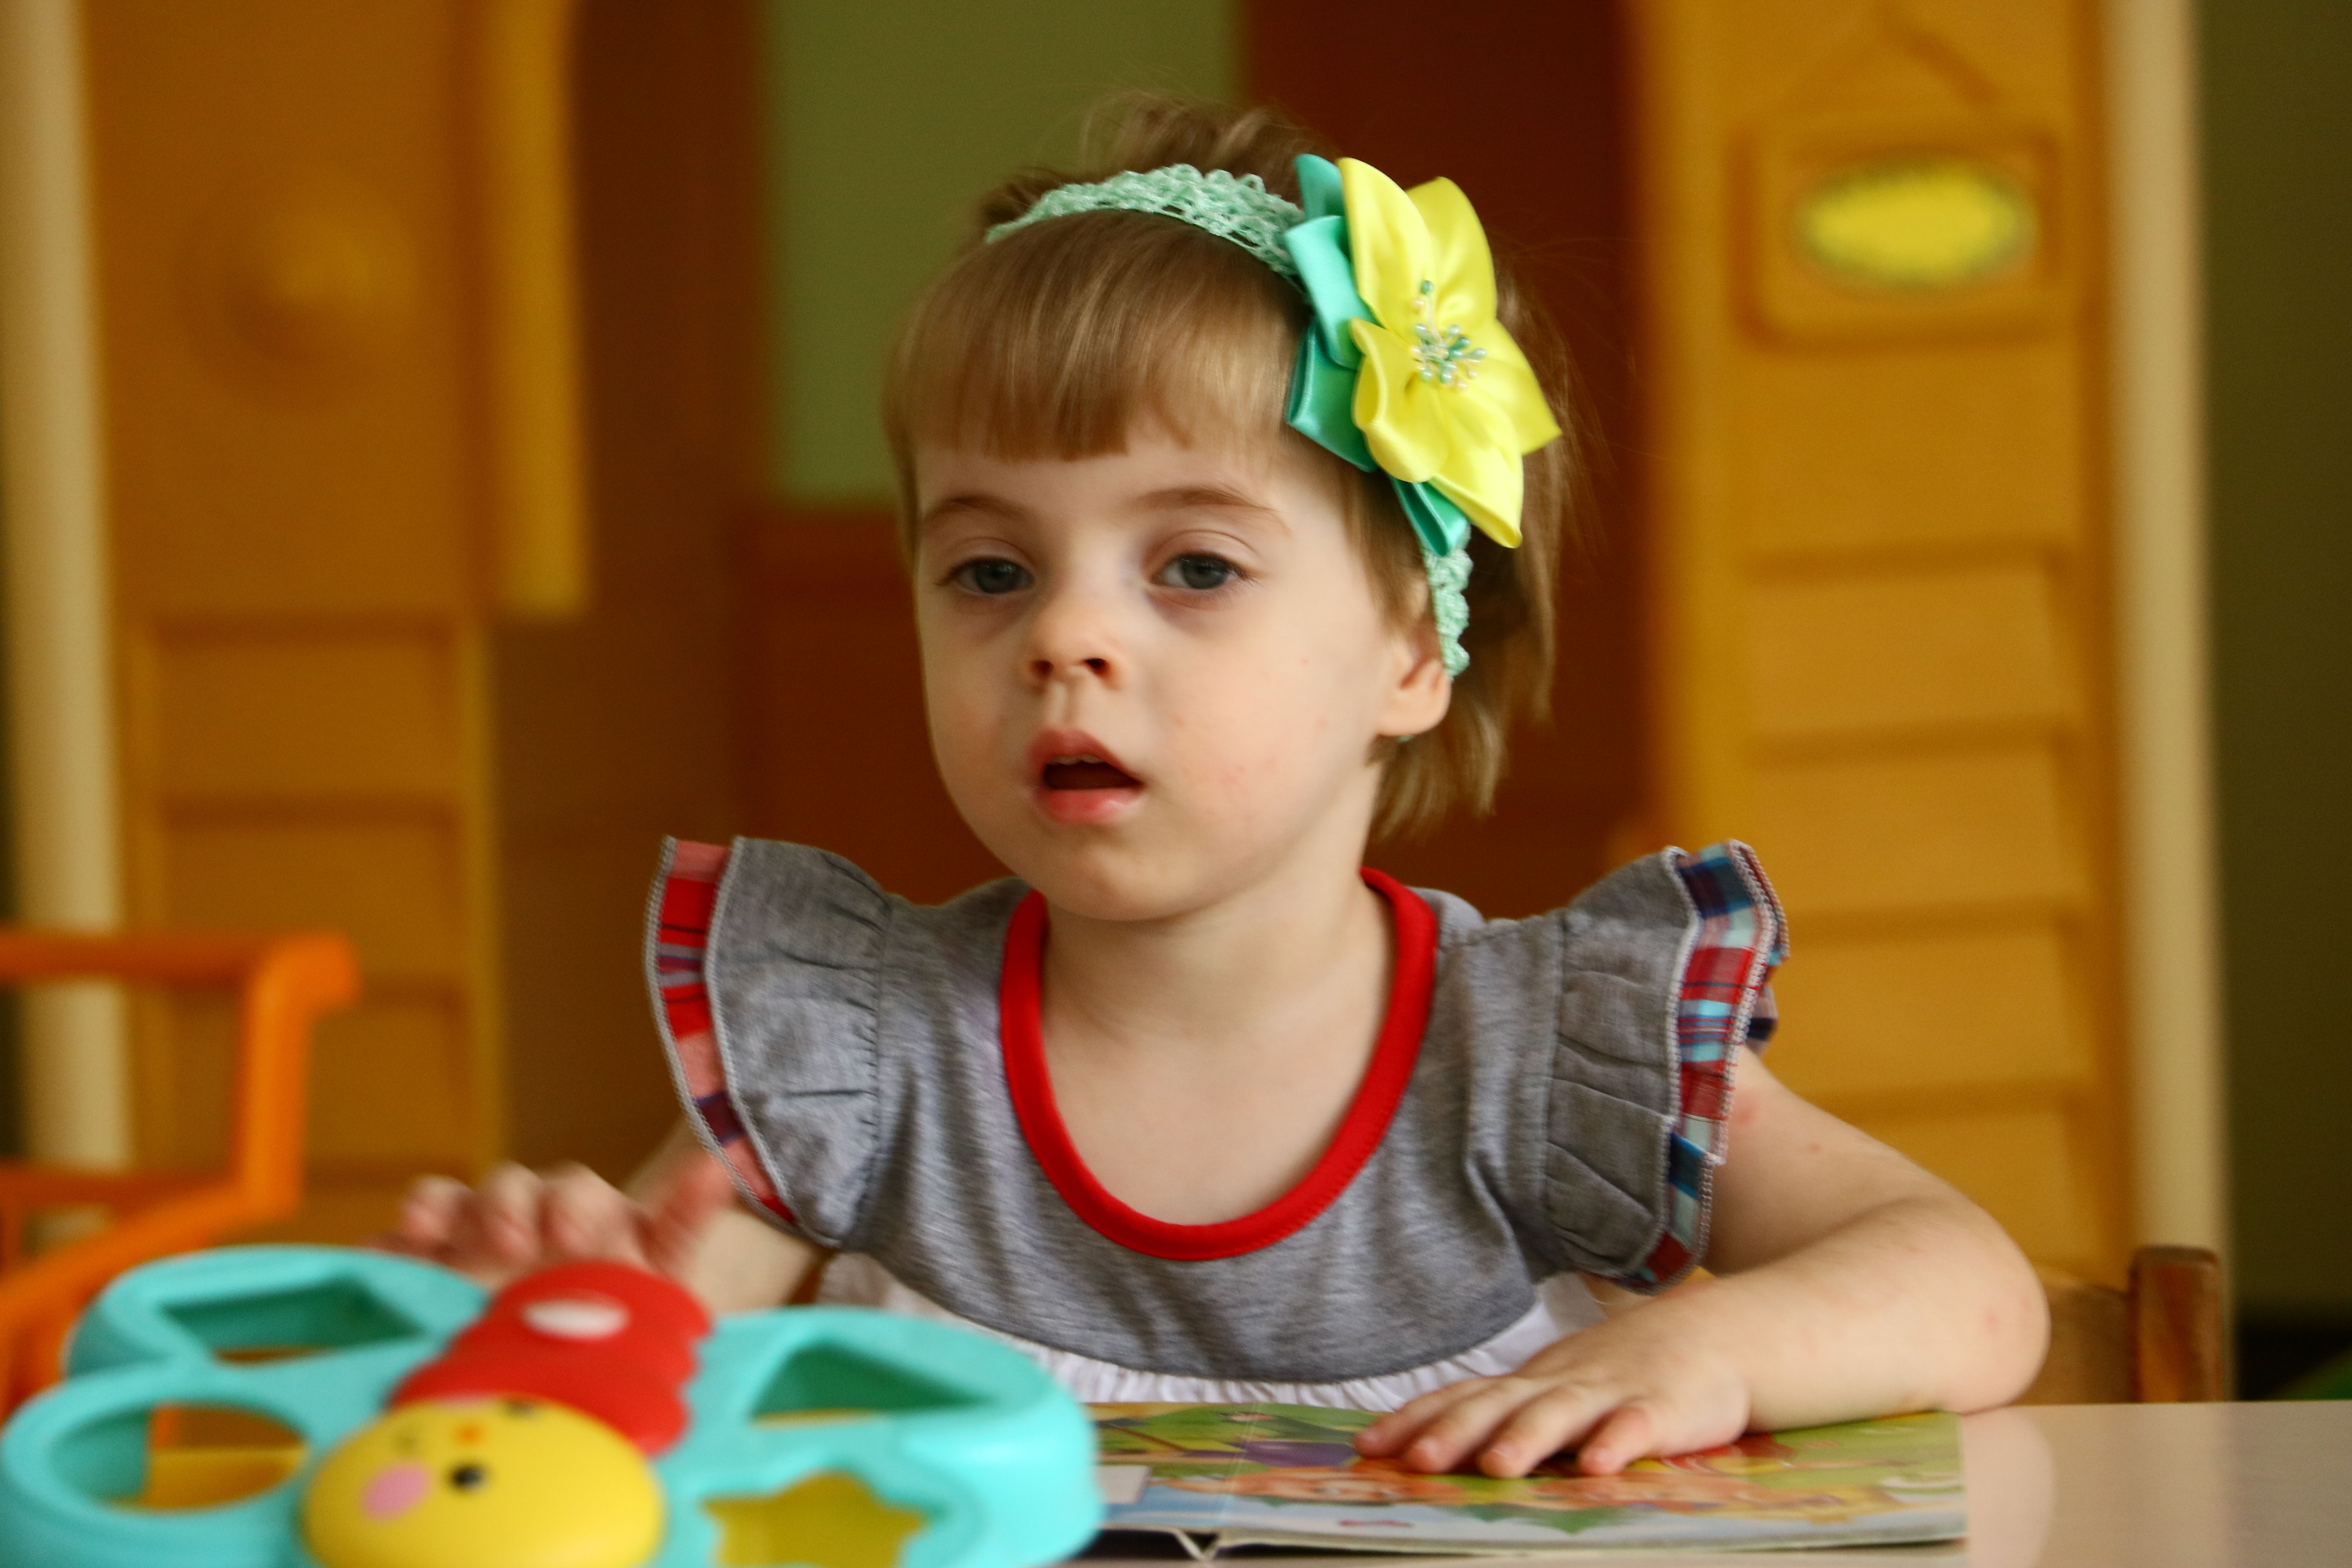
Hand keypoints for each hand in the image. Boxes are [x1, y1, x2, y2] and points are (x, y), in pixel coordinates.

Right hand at [374, 1148, 736, 1290]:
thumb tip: (715, 1167)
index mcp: (582, 1215)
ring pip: (448, 1206)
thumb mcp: (664, 1270)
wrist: (590, 1357)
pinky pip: (398, 1253)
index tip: (571, 1235)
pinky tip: (374, 1260)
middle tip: (512, 1245)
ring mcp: (470, 1245)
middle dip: (505, 1207)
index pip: (572, 1190)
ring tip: (422, 1229)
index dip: (568, 1203)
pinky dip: (383, 1250)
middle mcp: (524, 1220)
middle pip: (507, 1189)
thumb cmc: (627, 1302)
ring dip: (433, 1210)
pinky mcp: (428, 1277)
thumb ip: (684, 1220)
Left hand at [1354, 1286, 1750, 1477]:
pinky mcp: (1664, 1408)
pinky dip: (1617, 1442)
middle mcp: (1561, 1383)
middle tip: (1413, 1461)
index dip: (1415, 1421)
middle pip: (1499, 1405)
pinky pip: (1637, 1426)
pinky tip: (1598, 1466)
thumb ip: (1506, 1415)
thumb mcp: (1558, 1390)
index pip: (1463, 1397)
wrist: (1715, 1335)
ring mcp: (1612, 1392)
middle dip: (1453, 1432)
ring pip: (1562, 1414)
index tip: (1366, 1447)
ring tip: (1495, 1466)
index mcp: (1531, 1383)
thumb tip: (1431, 1443)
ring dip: (1527, 1439)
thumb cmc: (1623, 1374)